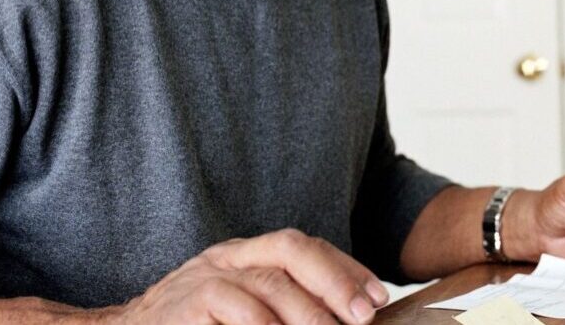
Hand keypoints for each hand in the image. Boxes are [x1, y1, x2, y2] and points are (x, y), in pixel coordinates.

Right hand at [111, 229, 388, 324]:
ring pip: (268, 285)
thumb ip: (284, 306)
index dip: (345, 268)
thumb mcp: (243, 310)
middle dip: (334, 282)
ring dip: (307, 314)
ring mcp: (205, 278)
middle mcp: (229, 257)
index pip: (304, 247)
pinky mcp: (187, 307)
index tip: (377, 298)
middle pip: (291, 251)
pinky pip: (235, 311)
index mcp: (246, 254)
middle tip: (363, 317)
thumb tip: (345, 320)